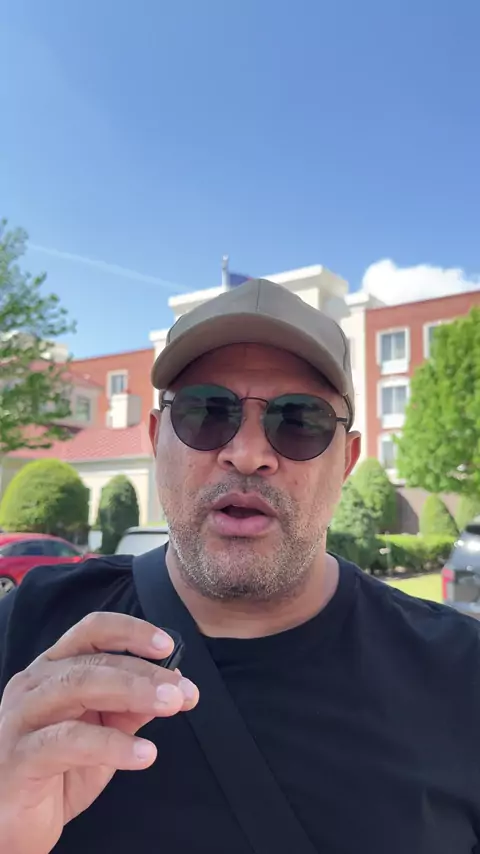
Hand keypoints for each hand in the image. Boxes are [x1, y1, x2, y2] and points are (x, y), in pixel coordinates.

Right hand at [0, 612, 198, 853]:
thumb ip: (131, 707)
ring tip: (171, 706)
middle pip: (94, 661)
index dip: (131, 632)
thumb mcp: (103, 733)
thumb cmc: (57, 772)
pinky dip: (112, 744)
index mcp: (53, 669)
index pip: (92, 631)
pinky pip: (70, 741)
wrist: (11, 827)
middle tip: (182, 691)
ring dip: (133, 693)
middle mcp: (33, 685)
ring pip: (80, 687)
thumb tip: (175, 682)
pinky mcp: (19, 756)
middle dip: (144, 672)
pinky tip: (144, 753)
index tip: (168, 646)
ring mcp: (22, 718)